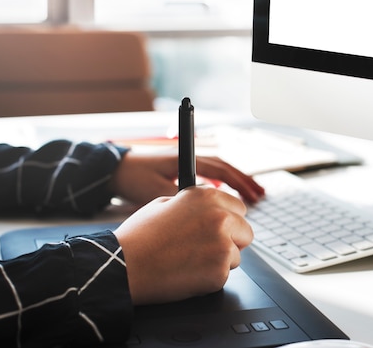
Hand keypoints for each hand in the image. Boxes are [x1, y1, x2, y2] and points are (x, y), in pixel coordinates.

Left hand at [109, 149, 264, 205]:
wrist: (113, 170)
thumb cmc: (133, 178)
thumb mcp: (155, 192)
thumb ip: (180, 200)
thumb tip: (204, 212)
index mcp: (186, 162)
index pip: (221, 170)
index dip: (239, 182)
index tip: (253, 194)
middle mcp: (189, 161)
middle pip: (225, 169)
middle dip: (244, 181)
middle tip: (260, 195)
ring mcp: (185, 166)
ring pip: (218, 172)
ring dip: (235, 183)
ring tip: (251, 196)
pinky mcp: (180, 173)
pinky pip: (208, 177)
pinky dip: (222, 185)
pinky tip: (225, 198)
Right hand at [115, 186, 252, 304]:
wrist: (123, 266)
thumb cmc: (139, 236)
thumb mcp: (165, 203)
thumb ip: (194, 203)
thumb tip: (210, 208)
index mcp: (208, 196)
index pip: (239, 208)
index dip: (228, 220)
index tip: (219, 228)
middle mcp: (220, 216)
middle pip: (245, 231)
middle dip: (230, 240)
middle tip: (205, 248)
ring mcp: (222, 243)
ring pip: (237, 255)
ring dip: (220, 260)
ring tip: (190, 261)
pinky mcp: (219, 270)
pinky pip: (225, 275)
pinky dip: (210, 279)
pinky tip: (188, 274)